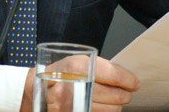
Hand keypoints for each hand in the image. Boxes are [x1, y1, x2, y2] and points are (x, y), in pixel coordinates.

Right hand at [21, 57, 138, 111]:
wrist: (34, 91)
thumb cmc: (58, 73)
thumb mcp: (76, 61)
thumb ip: (98, 67)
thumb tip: (123, 77)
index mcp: (80, 68)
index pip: (115, 76)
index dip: (129, 80)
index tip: (134, 83)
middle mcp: (78, 87)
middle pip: (116, 95)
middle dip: (125, 94)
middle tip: (127, 92)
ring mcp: (76, 105)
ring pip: (111, 109)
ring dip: (117, 105)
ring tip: (115, 99)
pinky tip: (104, 106)